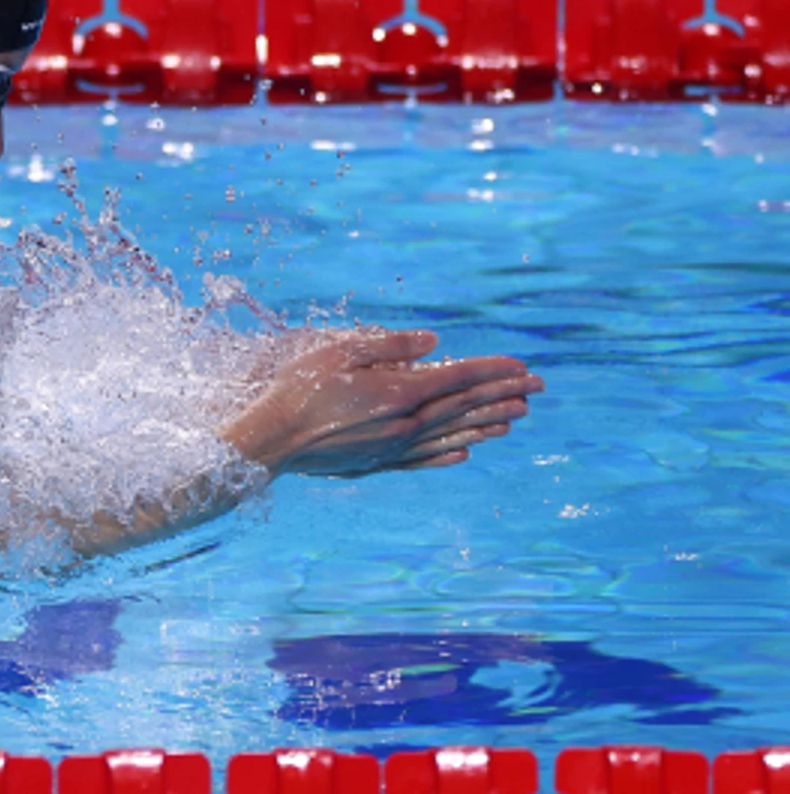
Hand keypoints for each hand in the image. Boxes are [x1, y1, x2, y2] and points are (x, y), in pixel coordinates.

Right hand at [226, 329, 543, 478]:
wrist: (270, 439)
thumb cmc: (299, 388)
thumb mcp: (339, 351)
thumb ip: (388, 345)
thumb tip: (433, 343)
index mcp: (398, 392)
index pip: (457, 378)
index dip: (492, 370)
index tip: (522, 365)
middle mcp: (404, 424)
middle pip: (463, 407)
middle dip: (503, 395)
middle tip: (538, 388)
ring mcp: (392, 448)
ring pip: (451, 435)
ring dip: (487, 424)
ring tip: (517, 418)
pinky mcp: (376, 464)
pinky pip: (425, 460)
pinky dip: (451, 455)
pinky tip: (467, 453)